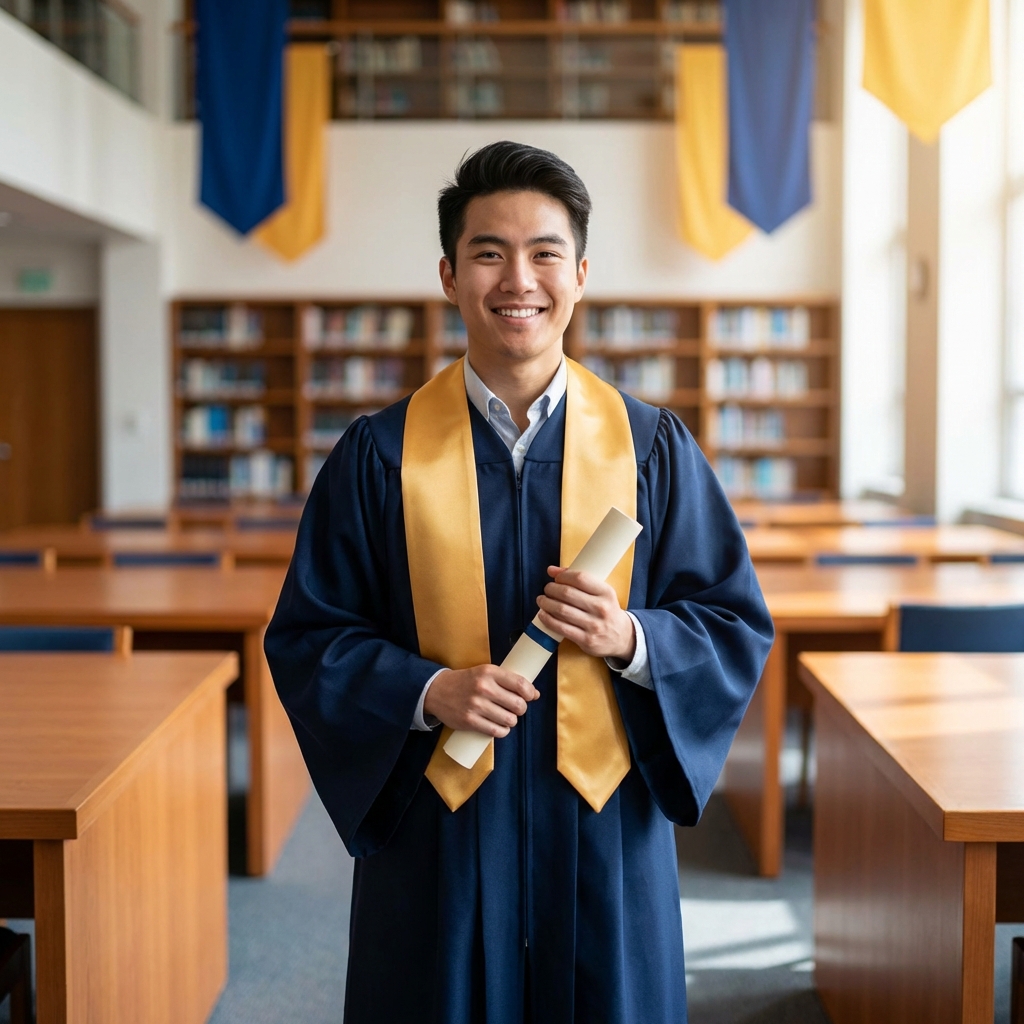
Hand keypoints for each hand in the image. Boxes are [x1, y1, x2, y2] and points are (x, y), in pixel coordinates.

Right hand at [423, 664, 538, 737]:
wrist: (437, 690)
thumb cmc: (466, 681)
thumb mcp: (486, 673)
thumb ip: (508, 681)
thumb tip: (535, 694)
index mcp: (489, 672)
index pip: (521, 684)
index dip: (530, 693)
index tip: (529, 696)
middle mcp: (483, 688)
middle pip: (518, 705)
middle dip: (520, 709)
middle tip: (514, 708)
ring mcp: (476, 705)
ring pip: (510, 720)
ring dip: (511, 721)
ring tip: (504, 717)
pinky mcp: (469, 721)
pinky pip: (497, 731)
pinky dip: (502, 731)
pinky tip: (498, 726)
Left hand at [536, 566, 635, 661]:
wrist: (623, 637)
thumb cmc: (607, 611)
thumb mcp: (601, 593)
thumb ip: (580, 580)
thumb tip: (552, 570)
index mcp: (606, 593)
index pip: (580, 578)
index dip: (563, 576)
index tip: (555, 577)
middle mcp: (601, 608)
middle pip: (567, 594)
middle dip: (551, 589)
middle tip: (547, 589)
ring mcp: (594, 625)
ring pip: (562, 610)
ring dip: (546, 603)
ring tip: (542, 600)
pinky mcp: (586, 640)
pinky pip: (561, 628)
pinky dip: (548, 620)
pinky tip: (543, 614)